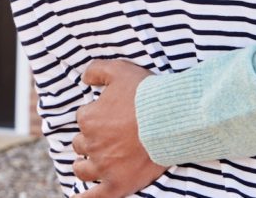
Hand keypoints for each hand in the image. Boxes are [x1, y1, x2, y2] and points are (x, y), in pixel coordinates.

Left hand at [70, 60, 165, 197]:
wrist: (173, 119)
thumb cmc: (147, 95)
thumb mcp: (120, 70)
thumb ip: (97, 70)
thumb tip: (84, 78)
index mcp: (89, 118)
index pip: (84, 118)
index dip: (98, 115)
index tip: (113, 114)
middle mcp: (92, 144)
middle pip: (83, 143)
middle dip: (93, 139)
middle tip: (112, 135)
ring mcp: (104, 166)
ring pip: (83, 168)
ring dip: (85, 164)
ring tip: (92, 163)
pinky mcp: (118, 183)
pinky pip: (95, 196)